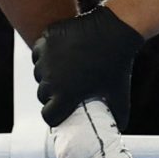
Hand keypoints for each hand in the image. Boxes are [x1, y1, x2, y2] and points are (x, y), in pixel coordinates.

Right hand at [33, 6, 142, 127]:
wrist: (116, 29)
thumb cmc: (118, 64)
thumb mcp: (119, 93)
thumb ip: (119, 115)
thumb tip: (119, 128)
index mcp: (65, 95)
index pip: (49, 115)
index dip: (56, 115)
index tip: (63, 110)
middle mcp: (51, 78)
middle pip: (42, 94)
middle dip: (52, 94)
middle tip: (66, 87)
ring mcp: (47, 56)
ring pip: (39, 72)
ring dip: (47, 73)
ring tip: (63, 69)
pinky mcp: (46, 38)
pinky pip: (39, 51)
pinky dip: (45, 53)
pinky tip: (58, 53)